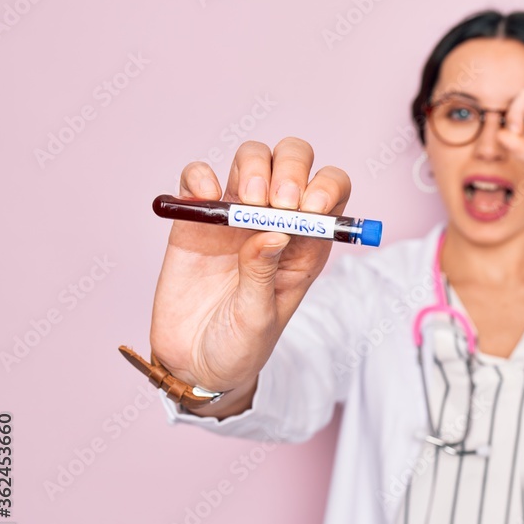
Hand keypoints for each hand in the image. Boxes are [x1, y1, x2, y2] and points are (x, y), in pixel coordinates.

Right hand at [149, 138, 351, 396]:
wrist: (193, 365)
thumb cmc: (240, 346)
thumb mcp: (259, 318)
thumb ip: (263, 274)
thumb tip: (273, 232)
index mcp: (306, 245)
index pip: (331, 192)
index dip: (326, 188)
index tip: (308, 208)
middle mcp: (275, 222)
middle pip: (294, 162)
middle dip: (290, 169)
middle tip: (276, 203)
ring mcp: (235, 216)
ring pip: (252, 158)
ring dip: (254, 166)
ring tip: (246, 205)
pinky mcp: (196, 220)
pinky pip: (198, 178)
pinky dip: (200, 176)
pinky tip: (203, 198)